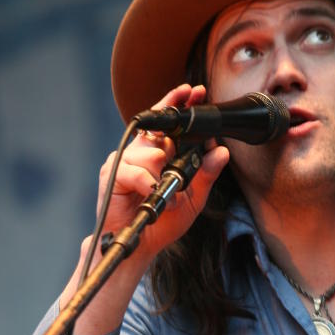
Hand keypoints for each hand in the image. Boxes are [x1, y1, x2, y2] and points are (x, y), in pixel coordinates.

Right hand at [63, 84, 228, 334]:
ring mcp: (124, 161)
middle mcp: (140, 152)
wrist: (139, 243)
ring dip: (162, 171)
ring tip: (167, 191)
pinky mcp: (113, 176)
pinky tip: (152, 193)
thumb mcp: (192, 198)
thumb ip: (205, 175)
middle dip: (172, 121)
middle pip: (155, 125)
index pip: (167, 121)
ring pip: (149, 150)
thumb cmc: (161, 220)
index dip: (178, 102)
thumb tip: (221, 152)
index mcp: (158, 153)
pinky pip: (133, 171)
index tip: (194, 90)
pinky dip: (147, 183)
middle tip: (187, 116)